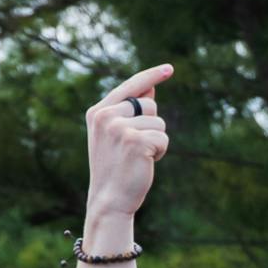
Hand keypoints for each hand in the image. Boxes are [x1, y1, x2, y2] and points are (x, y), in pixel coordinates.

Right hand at [84, 63, 173, 222]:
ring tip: (138, 157)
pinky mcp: (136, 141)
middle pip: (150, 105)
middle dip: (151, 126)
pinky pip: (163, 138)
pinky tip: (144, 163)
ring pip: (159, 122)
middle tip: (134, 149)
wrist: (109, 200)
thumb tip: (150, 89)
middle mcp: (106, 116)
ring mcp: (120, 127)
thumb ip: (130, 111)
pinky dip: (160, 152)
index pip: (130, 87)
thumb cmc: (115, 168)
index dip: (152, 76)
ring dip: (156, 141)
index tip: (170, 68)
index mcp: (98, 112)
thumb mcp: (116, 136)